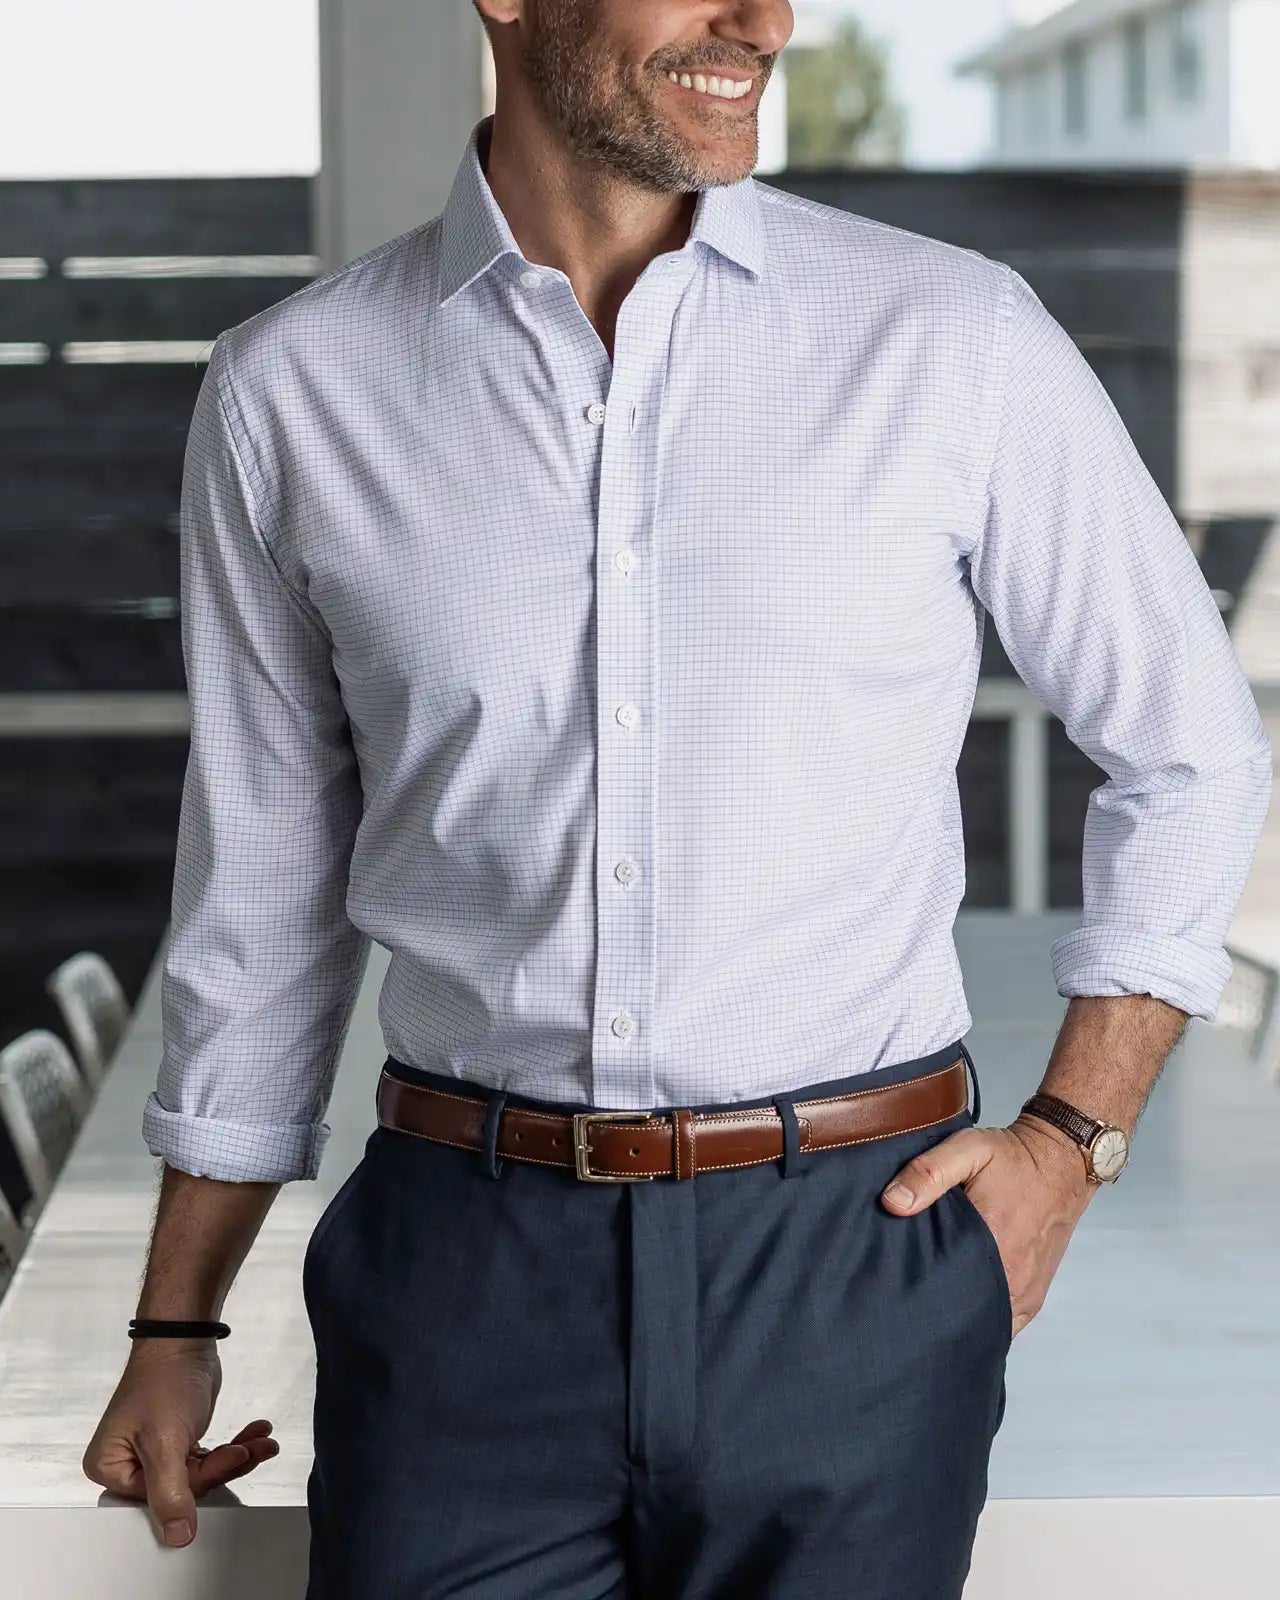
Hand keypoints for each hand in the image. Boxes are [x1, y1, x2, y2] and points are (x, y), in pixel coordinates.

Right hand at [82, 1341, 278, 1546]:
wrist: (184, 1338)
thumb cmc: (163, 1379)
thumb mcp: (165, 1441)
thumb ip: (171, 1492)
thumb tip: (177, 1536)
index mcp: (111, 1468)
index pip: (159, 1498)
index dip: (201, 1481)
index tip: (232, 1459)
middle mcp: (129, 1464)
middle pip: (185, 1486)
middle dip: (226, 1465)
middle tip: (252, 1448)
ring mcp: (156, 1453)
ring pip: (203, 1472)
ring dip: (238, 1455)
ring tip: (261, 1440)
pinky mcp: (179, 1441)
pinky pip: (209, 1456)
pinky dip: (235, 1445)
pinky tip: (256, 1434)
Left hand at [879, 1114, 1097, 1336]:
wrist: (1060, 1164)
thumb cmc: (1013, 1158)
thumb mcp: (967, 1149)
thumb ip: (928, 1173)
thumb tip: (893, 1202)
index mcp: (992, 1242)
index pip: (943, 1289)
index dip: (917, 1291)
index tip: (895, 1286)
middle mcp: (1012, 1275)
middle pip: (963, 1313)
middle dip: (934, 1310)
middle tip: (907, 1295)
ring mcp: (1025, 1290)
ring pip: (985, 1322)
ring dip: (960, 1316)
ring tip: (931, 1303)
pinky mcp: (1033, 1296)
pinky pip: (1006, 1324)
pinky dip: (984, 1318)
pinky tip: (962, 1308)